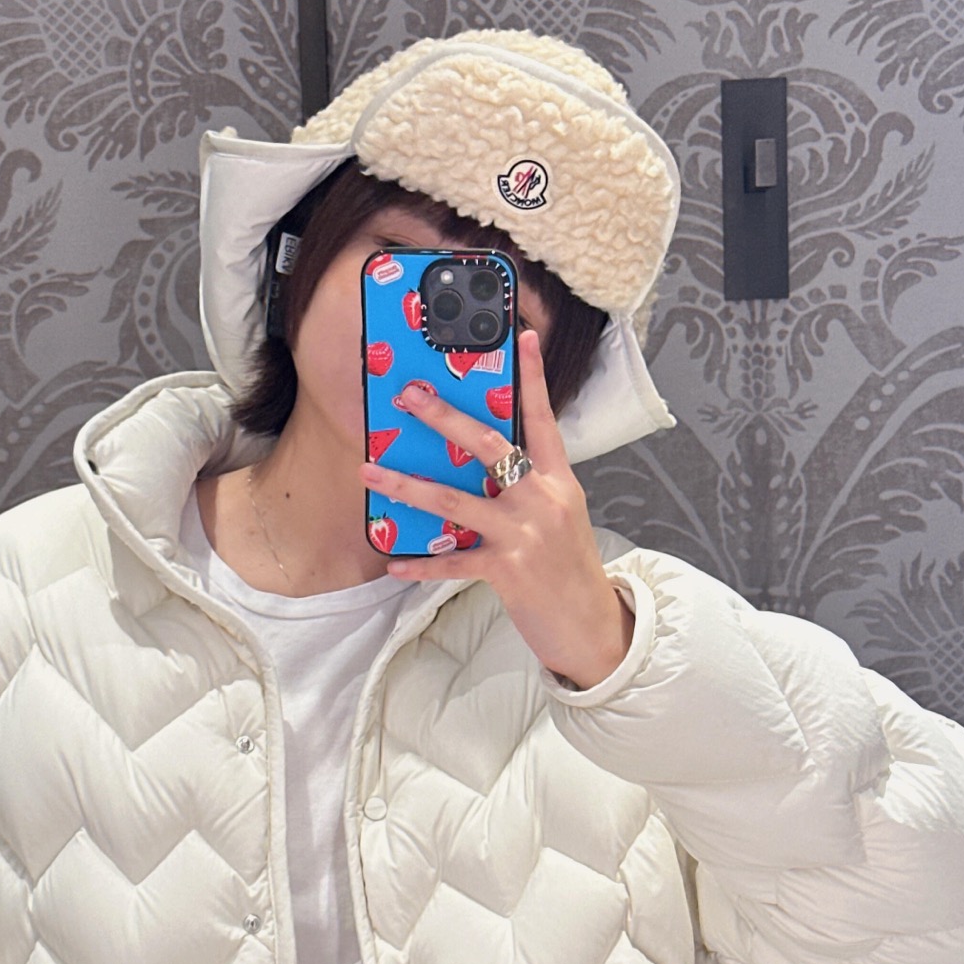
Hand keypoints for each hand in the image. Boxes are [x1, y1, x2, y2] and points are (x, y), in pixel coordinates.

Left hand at [358, 329, 635, 688]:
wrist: (592, 626)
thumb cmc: (568, 570)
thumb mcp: (559, 518)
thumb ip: (527, 489)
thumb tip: (481, 468)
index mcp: (559, 482)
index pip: (545, 420)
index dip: (533, 378)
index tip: (521, 337)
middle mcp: (542, 500)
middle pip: (490, 446)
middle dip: (445, 417)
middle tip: (409, 397)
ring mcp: (524, 534)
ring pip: (455, 501)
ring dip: (407, 485)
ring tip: (371, 471)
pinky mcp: (508, 571)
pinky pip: (453, 563)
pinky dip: (421, 564)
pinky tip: (392, 562)